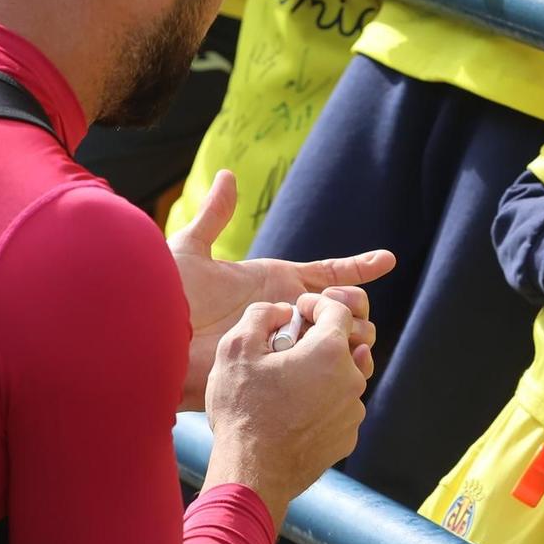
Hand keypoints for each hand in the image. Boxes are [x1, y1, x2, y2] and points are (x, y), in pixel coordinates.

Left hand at [170, 170, 392, 408]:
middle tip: (351, 306)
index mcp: (273, 281)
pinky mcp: (277, 368)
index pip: (327, 273)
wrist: (154, 341)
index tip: (388, 259)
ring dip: (352, 332)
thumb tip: (228, 175)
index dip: (359, 267)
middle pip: (341, 308)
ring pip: (336, 338)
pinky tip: (346, 356)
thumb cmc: (168, 295)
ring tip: (349, 330)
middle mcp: (284, 311)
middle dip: (356, 304)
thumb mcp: (190, 249)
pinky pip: (318, 366)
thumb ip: (214, 215)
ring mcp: (283, 341)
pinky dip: (339, 360)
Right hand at [203, 292, 369, 525]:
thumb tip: (281, 311)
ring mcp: (353, 412)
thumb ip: (261, 315)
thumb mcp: (237, 349)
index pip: (339, 310)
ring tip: (285, 384)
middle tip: (284, 349)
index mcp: (330, 351)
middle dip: (316, 341)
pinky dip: (321, 403)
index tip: (298, 311)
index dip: (317, 304)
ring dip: (319, 374)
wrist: (251, 472)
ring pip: (341, 379)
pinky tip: (292, 411)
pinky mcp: (347, 438)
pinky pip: (338, 409)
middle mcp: (351, 380)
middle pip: (342, 346)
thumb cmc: (243, 410)